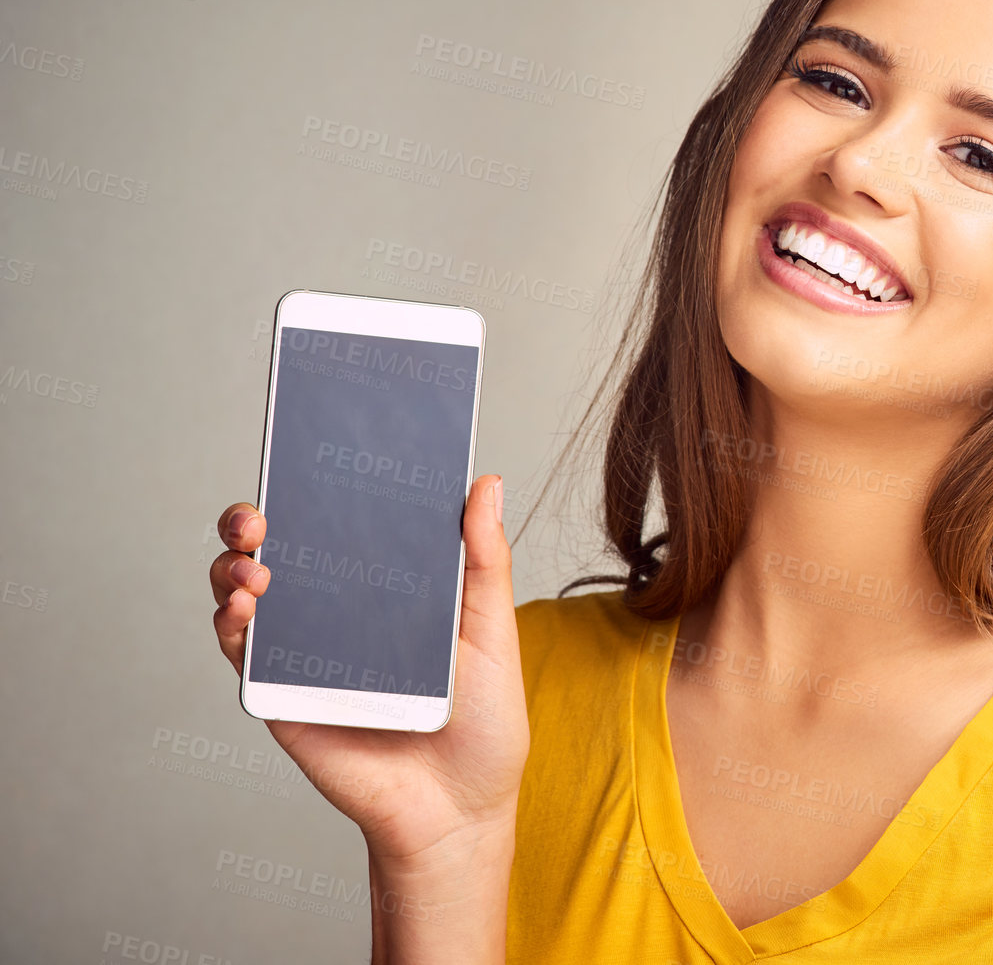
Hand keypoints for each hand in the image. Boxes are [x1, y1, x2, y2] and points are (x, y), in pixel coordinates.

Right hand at [209, 475, 530, 863]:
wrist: (457, 812)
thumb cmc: (481, 724)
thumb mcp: (493, 632)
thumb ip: (484, 562)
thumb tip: (485, 483)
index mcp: (388, 586)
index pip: (344, 521)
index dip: (320, 484)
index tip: (310, 447)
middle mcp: (339, 610)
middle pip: (280, 548)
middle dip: (254, 518)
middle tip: (262, 512)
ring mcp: (306, 650)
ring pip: (245, 592)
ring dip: (234, 567)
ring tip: (256, 565)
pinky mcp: (283, 695)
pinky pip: (243, 653)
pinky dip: (232, 625)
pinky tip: (246, 610)